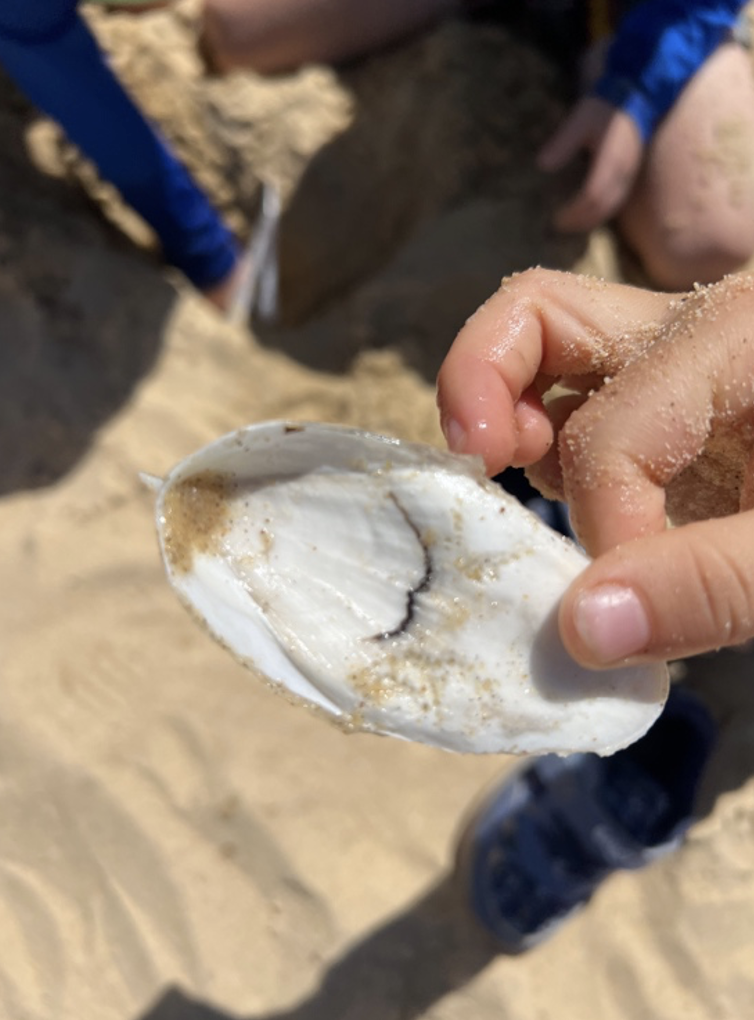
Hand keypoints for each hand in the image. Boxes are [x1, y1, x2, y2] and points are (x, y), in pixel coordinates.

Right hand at [436, 268, 753, 667]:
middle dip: (480, 381)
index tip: (634, 614)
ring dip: (506, 413)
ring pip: (546, 351)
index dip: (609, 531)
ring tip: (510, 479)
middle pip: (541, 312)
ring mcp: (677, 360)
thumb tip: (579, 633)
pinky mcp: (672, 404)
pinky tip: (566, 500)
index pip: (614, 434)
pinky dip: (547, 446)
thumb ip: (710, 586)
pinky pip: (576, 402)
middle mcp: (694, 326)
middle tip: (472, 461)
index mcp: (738, 337)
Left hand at [538, 96, 644, 231]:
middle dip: (580, 222)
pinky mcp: (631, 176)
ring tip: (570, 226)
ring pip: (611, 209)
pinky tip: (587, 215)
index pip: (592, 197)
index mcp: (610, 162)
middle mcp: (623, 174)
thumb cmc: (603, 109)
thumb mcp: (579, 120)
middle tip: (557, 228)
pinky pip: (616, 203)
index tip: (555, 218)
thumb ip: (562, 143)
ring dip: (590, 221)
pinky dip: (600, 214)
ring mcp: (629, 176)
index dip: (574, 212)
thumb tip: (542, 165)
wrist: (634, 98)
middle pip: (602, 209)